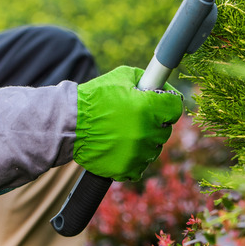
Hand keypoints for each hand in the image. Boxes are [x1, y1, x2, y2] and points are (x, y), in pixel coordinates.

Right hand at [0, 66, 181, 194]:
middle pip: (166, 129)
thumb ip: (146, 79)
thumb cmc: (95, 98)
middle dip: (155, 122)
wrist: (69, 124)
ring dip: (145, 141)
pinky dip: (134, 159)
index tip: (161, 104)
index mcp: (148, 107)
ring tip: (126, 133)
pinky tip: (122, 149)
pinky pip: (140, 167)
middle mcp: (146, 132)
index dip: (168, 104)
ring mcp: (137, 153)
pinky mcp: (126, 168)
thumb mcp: (121, 77)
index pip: (176, 107)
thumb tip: (161, 85)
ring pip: (154, 148)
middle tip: (137, 117)